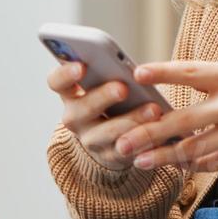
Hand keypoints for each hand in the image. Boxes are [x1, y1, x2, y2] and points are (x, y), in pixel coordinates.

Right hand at [47, 61, 164, 171]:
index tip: (82, 66)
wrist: (114, 133)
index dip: (66, 74)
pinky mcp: (110, 155)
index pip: (57, 82)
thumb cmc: (112, 94)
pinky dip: (144, 141)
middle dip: (103, 97)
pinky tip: (160, 132)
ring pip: (106, 133)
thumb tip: (124, 63)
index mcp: (70, 93)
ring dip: (131, 121)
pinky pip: (126, 150)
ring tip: (154, 110)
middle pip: (81, 109)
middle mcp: (74, 117)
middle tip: (123, 88)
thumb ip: (109, 70)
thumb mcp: (105, 81)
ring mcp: (89, 139)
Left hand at [120, 60, 217, 171]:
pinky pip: (216, 162)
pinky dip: (194, 165)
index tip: (137, 73)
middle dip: (149, 133)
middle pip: (184, 119)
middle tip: (122, 141)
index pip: (193, 71)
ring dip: (164, 156)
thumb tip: (187, 83)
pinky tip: (176, 166)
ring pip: (194, 148)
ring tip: (140, 161)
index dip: (163, 72)